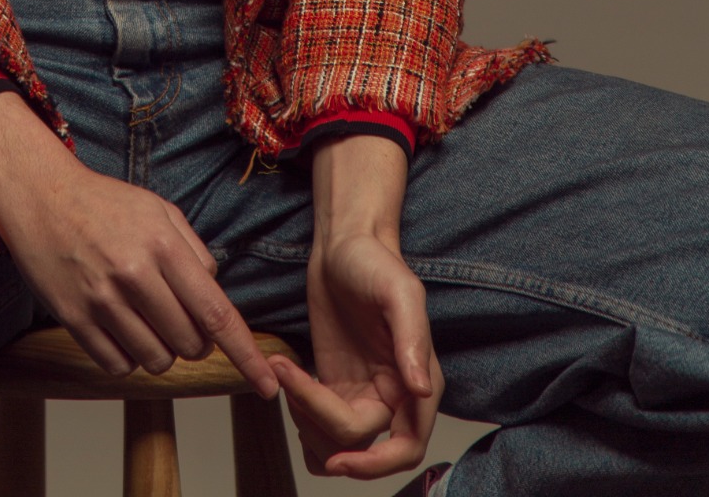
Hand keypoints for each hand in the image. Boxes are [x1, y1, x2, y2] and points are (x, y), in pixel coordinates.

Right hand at [0, 91, 279, 396]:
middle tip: (178, 316)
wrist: (40, 195)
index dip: (245, 354)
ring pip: (156, 360)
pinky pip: (118, 366)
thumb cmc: (105, 203)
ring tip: (146, 317)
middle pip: (189, 344)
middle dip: (195, 340)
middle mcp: (134, 274)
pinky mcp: (74, 318)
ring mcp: (102, 299)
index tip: (265, 383)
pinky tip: (120, 326)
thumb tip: (214, 296)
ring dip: (161, 350)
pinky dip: (128, 357)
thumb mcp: (159, 209)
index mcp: (163, 244)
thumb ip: (194, 252)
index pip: (216, 313)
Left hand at [270, 133, 440, 478]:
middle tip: (290, 383)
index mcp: (418, 383)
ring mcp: (363, 394)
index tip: (338, 458)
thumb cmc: (375, 260)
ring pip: (337, 444)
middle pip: (360, 444)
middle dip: (320, 425)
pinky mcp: (335, 385)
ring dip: (306, 424)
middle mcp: (394, 396)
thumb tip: (421, 391)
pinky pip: (319, 425)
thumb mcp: (398, 291)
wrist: (343, 243)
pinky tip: (288, 380)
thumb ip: (412, 339)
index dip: (375, 465)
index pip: (406, 448)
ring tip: (287, 374)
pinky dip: (300, 417)